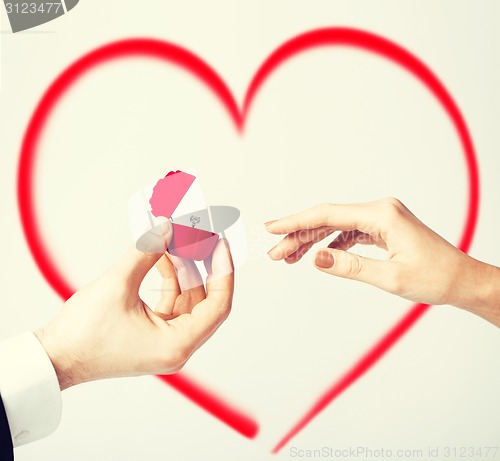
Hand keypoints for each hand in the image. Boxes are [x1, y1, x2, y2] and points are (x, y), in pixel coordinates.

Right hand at [35, 223, 233, 389]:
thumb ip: (147, 251)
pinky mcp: (154, 335)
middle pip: (205, 301)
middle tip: (201, 237)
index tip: (221, 245)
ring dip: (185, 270)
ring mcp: (166, 342)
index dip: (223, 272)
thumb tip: (167, 226)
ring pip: (188, 300)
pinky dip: (171, 280)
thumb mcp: (118, 284)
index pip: (217, 306)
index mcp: (176, 345)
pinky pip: (172, 303)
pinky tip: (163, 257)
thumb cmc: (82, 333)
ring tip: (176, 241)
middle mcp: (176, 347)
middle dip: (204, 266)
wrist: (55, 357)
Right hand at [265, 198, 499, 326]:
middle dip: (299, 235)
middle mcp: (380, 210)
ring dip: (312, 240)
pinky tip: (316, 254)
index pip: (328, 215)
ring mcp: (381, 218)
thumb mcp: (390, 277)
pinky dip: (330, 244)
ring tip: (288, 257)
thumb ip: (350, 266)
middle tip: (275, 253)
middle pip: (328, 220)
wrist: (462, 280)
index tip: (273, 228)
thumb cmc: (435, 277)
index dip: (296, 221)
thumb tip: (316, 258)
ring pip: (335, 226)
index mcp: (382, 215)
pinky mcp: (382, 228)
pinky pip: (348, 233)